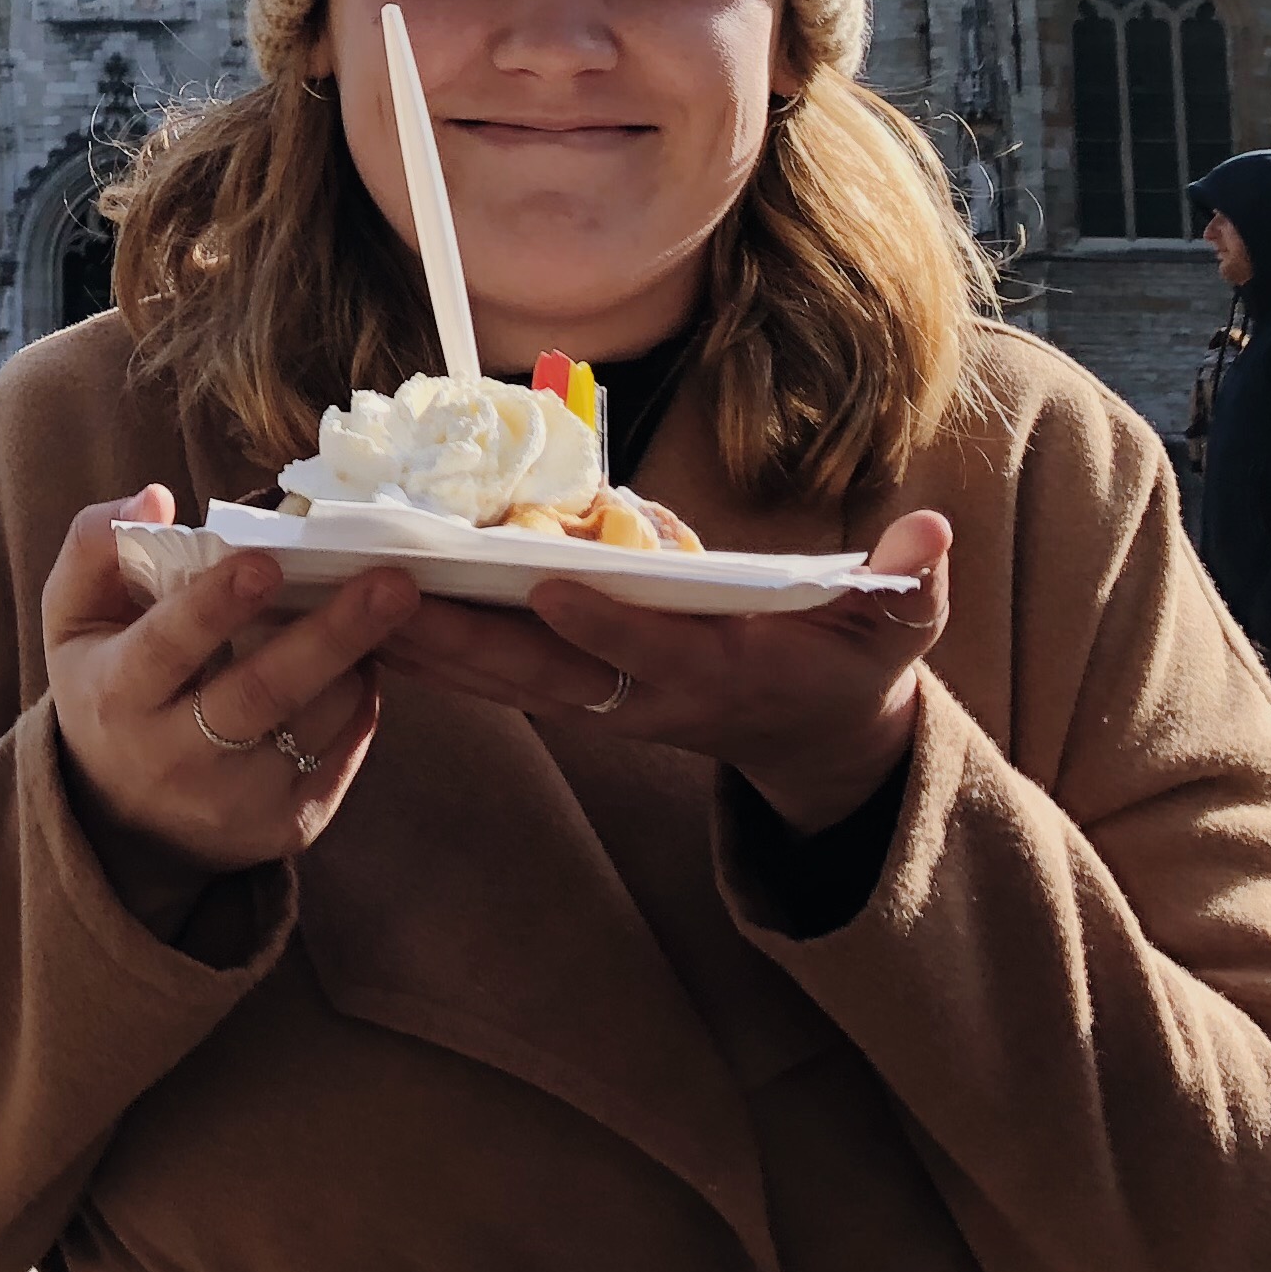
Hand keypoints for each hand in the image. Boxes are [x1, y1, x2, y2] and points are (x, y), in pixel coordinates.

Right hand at [42, 487, 413, 913]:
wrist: (120, 815)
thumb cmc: (105, 685)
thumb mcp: (73, 618)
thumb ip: (96, 547)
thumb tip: (157, 497)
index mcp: (116, 696)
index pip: (168, 646)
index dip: (215, 604)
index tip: (266, 559)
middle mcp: (172, 760)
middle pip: (262, 693)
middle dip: (331, 634)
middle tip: (394, 583)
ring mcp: (236, 804)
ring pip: (315, 723)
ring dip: (356, 660)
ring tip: (385, 608)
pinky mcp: (286, 829)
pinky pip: (341, 756)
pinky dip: (360, 703)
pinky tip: (361, 664)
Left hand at [371, 509, 954, 832]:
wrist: (809, 735)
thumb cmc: (845, 663)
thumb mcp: (893, 627)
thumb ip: (906, 584)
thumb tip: (928, 536)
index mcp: (714, 672)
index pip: (652, 648)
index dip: (604, 620)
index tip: (552, 581)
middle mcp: (638, 694)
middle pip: (539, 668)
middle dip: (464, 635)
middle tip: (392, 594)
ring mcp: (594, 699)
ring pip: (493, 673)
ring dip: (420, 640)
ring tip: (342, 602)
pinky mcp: (562, 690)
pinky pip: (480, 670)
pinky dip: (421, 646)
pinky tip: (355, 616)